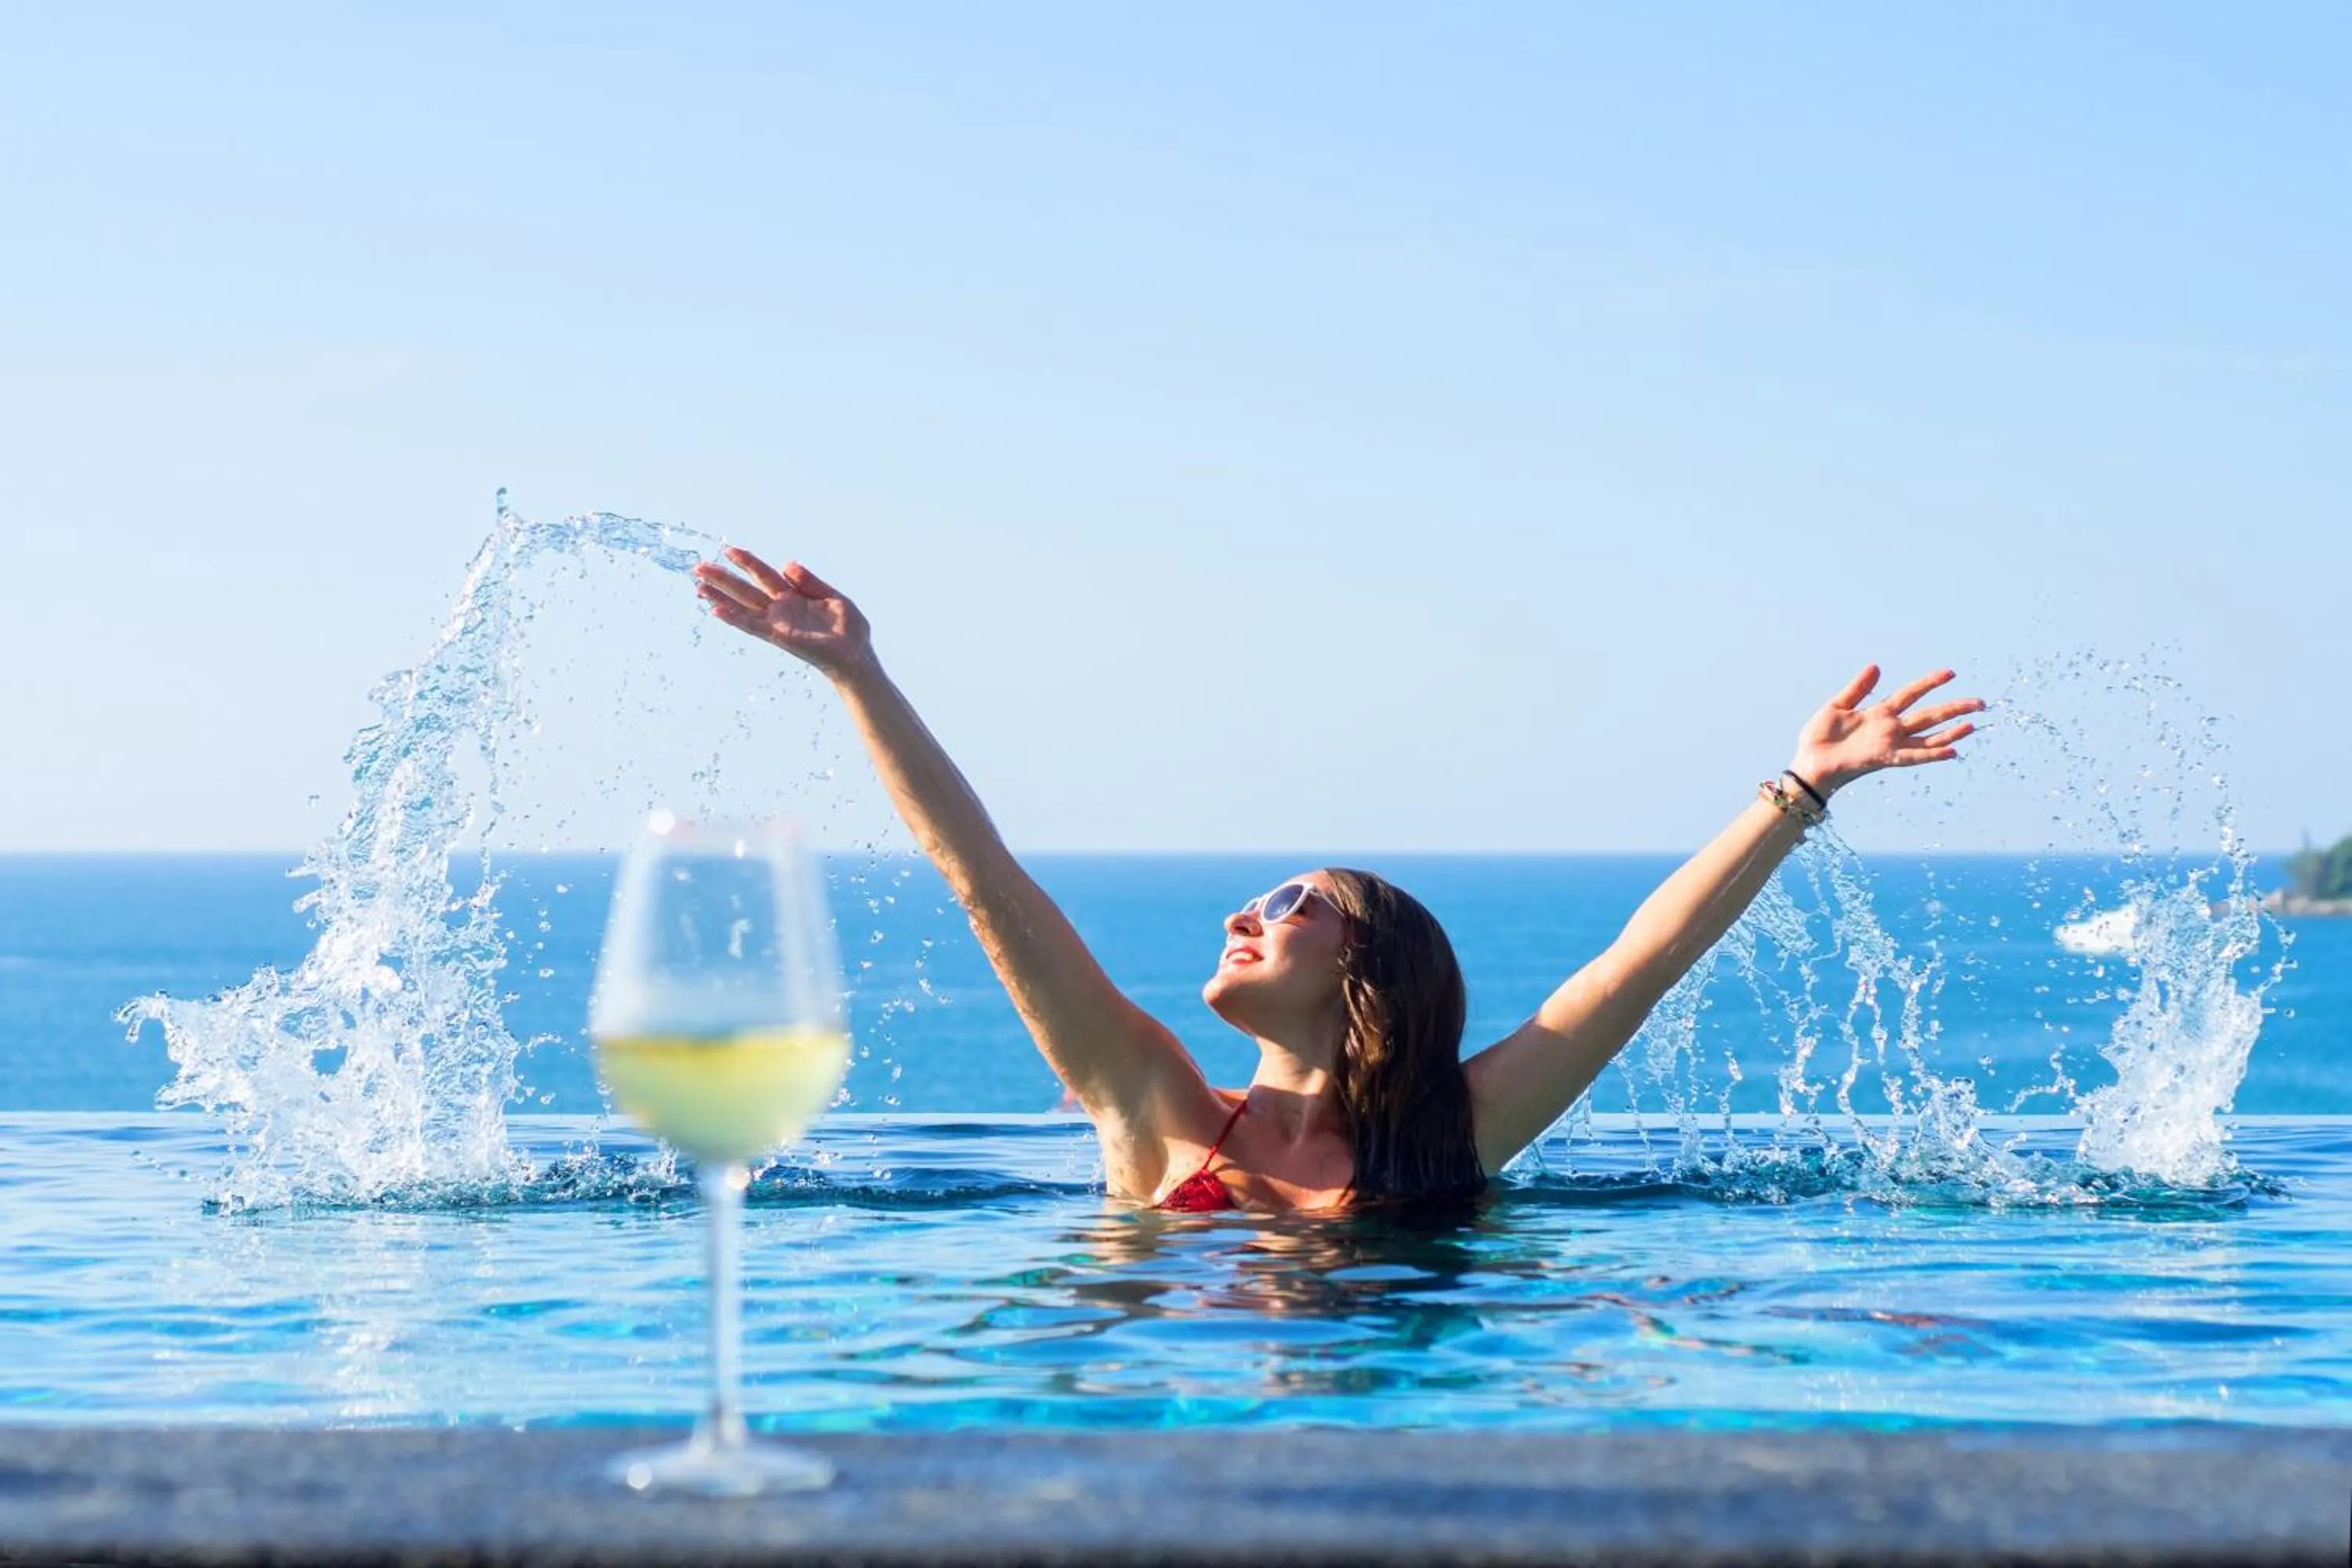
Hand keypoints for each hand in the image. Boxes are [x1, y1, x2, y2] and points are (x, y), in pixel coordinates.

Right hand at [693, 547, 874, 679]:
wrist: (857, 656)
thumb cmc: (849, 630)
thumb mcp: (833, 598)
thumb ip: (810, 582)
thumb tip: (786, 565)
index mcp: (793, 596)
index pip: (764, 575)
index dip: (747, 562)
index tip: (728, 549)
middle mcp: (781, 609)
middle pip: (745, 590)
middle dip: (722, 579)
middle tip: (698, 568)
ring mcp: (778, 623)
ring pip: (743, 606)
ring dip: (720, 597)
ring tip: (698, 587)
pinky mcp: (780, 637)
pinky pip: (753, 625)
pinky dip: (735, 618)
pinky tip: (716, 611)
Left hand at [1788, 665, 1982, 795]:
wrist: (1808, 763)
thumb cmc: (1819, 738)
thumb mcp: (1836, 706)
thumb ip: (1858, 688)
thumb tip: (1877, 666)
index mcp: (1879, 713)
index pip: (1910, 694)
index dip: (1929, 683)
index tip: (1950, 673)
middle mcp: (1889, 729)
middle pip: (1928, 715)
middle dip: (1953, 708)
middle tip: (1979, 701)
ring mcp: (1889, 744)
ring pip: (1927, 736)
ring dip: (1950, 731)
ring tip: (1973, 724)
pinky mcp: (1883, 758)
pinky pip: (1912, 756)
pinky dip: (1932, 754)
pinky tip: (1952, 751)